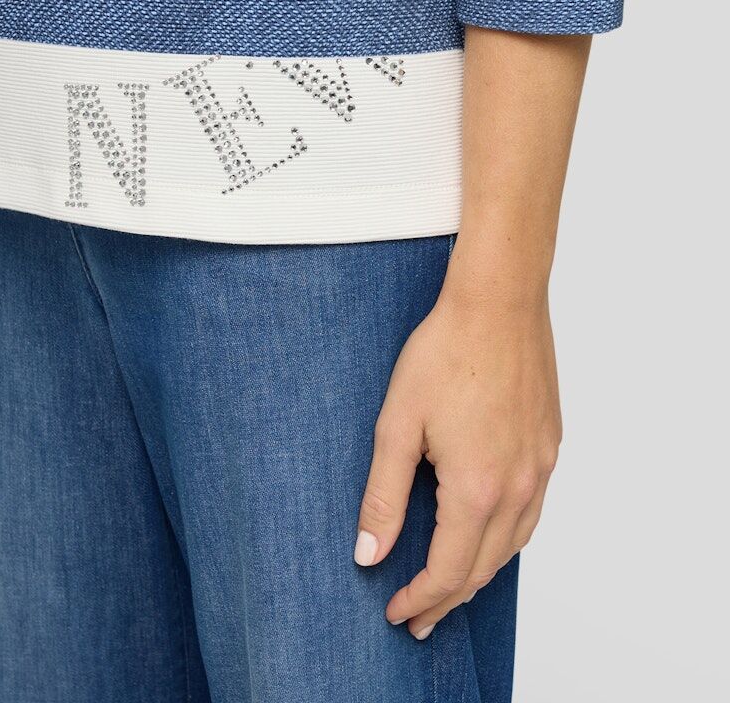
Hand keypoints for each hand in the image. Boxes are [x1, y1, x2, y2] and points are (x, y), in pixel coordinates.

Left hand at [353, 275, 561, 639]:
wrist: (498, 302)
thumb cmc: (446, 353)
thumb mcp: (398, 424)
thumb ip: (383, 495)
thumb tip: (370, 553)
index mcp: (477, 488)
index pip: (448, 571)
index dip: (419, 598)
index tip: (395, 612)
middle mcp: (518, 486)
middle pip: (483, 568)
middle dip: (447, 599)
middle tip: (417, 616)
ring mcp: (540, 467)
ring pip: (513, 545)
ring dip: (479, 574)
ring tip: (450, 587)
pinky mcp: (549, 446)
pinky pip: (532, 513)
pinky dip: (507, 539)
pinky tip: (489, 534)